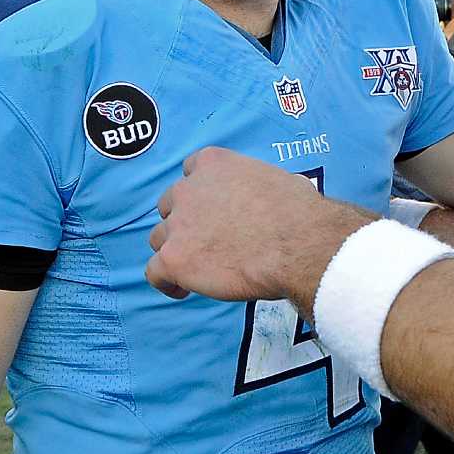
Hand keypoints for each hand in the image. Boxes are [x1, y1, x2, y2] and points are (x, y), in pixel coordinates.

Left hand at [147, 148, 370, 305]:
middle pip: (170, 206)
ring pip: (160, 238)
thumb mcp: (279, 180)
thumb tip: (273, 196)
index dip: (199, 193)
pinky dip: (166, 282)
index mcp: (213, 164)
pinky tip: (182, 290)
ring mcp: (178, 224)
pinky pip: (155, 272)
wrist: (297, 246)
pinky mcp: (174, 258)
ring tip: (197, 269)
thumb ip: (258, 185)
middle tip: (208, 242)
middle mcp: (188, 189)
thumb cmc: (299, 215)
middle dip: (185, 222)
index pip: (190, 171)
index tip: (210, 210)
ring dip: (176, 251)